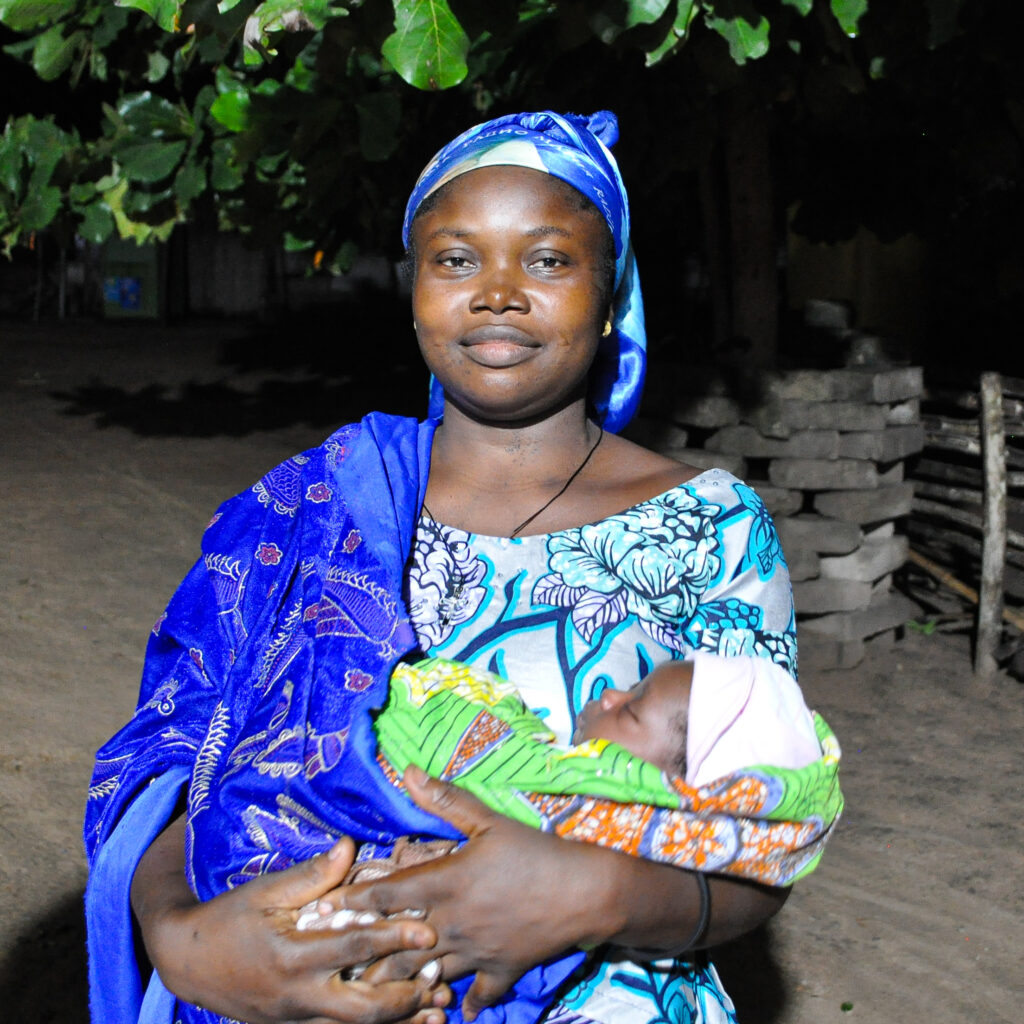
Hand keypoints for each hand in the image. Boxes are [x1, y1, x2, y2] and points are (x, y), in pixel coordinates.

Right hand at [133, 819, 450, 1023]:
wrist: (186, 962)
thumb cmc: (229, 918)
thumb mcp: (265, 890)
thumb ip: (311, 875)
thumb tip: (350, 845)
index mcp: (293, 955)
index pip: (352, 949)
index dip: (392, 938)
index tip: (428, 929)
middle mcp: (299, 995)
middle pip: (362, 1009)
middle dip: (404, 998)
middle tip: (441, 978)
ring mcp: (298, 1018)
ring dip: (398, 1022)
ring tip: (438, 1010)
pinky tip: (407, 1022)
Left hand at [328, 768, 616, 1020]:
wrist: (585, 892)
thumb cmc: (536, 850)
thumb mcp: (490, 820)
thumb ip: (446, 800)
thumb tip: (409, 772)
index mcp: (445, 884)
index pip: (384, 895)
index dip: (349, 902)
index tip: (320, 910)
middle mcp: (451, 923)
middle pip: (394, 945)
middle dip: (362, 954)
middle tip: (333, 960)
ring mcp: (475, 953)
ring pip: (424, 976)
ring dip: (398, 983)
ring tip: (370, 991)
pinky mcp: (501, 971)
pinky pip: (476, 995)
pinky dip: (462, 1003)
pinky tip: (450, 1010)